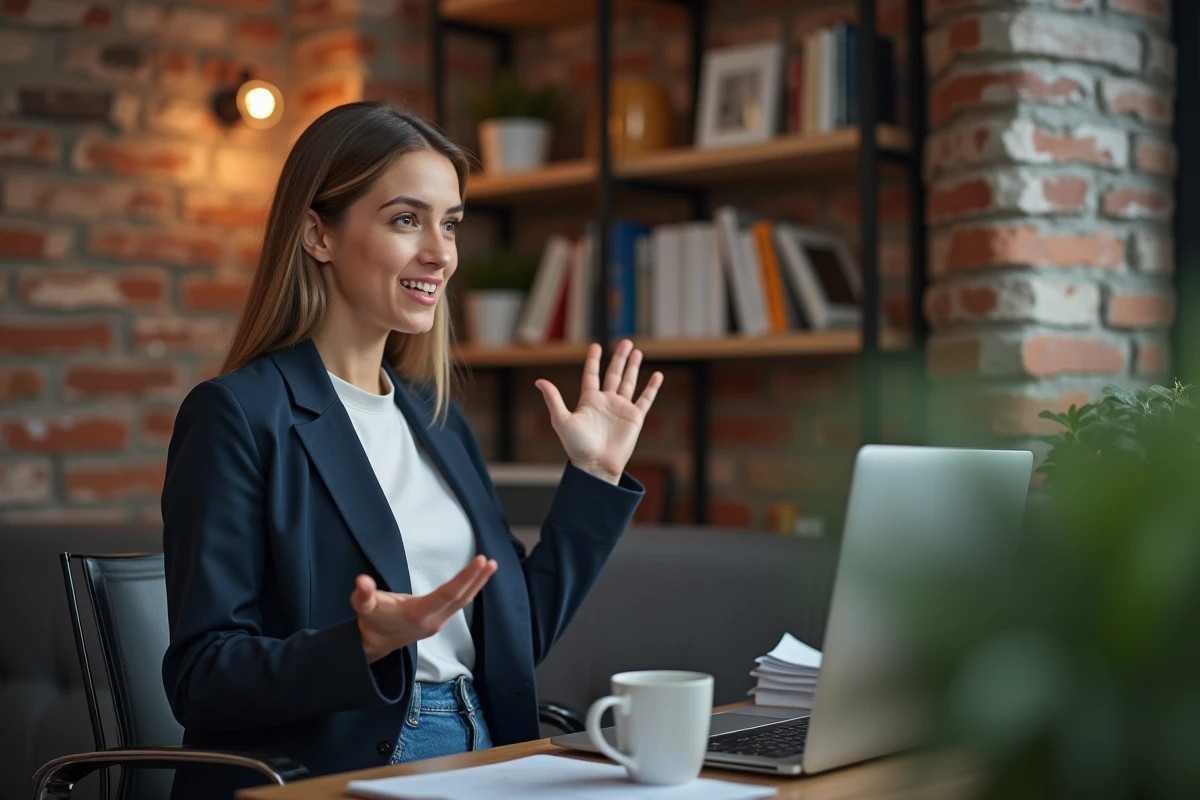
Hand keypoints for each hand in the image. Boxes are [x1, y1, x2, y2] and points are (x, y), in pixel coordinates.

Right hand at [350, 555, 496, 662]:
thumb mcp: (363, 607)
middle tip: (491, 561)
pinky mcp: (438, 621)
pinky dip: (470, 589)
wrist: (374, 646)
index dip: (465, 577)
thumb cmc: (371, 622)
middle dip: (476, 578)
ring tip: (491, 566)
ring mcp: (438, 622)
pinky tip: (478, 580)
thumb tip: (362, 581)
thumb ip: (363, 594)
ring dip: (477, 583)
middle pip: (460, 597)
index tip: (480, 562)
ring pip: (463, 601)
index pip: (448, 593)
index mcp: (418, 614)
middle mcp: (433, 619)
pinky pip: (459, 603)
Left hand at [535, 339, 663, 484]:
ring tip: (637, 352)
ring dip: (633, 367)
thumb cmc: (577, 446)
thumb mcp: (562, 420)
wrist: (596, 464)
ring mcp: (621, 409)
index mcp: (589, 400)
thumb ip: (553, 399)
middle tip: (626, 342)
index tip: (596, 346)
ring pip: (629, 383)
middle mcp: (606, 402)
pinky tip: (657, 376)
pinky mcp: (634, 418)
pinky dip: (651, 388)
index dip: (594, 361)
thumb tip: (539, 381)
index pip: (592, 375)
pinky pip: (645, 399)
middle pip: (614, 374)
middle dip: (620, 358)